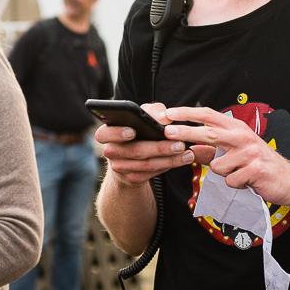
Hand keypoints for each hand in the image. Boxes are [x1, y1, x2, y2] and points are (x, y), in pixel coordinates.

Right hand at [97, 102, 214, 186]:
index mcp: (107, 134)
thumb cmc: (138, 131)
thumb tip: (164, 116)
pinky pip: (151, 173)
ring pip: (146, 164)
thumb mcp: (143, 117)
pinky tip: (181, 160)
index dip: (117, 133)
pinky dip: (167, 166)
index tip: (133, 131)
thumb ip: (152, 111)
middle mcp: (111, 152)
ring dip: (168, 159)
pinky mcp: (132, 178)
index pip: (103, 134)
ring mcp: (120, 167)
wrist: (132, 158)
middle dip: (158, 147)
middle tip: (178, 144)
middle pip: (133, 151)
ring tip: (186, 153)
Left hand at [162, 105, 289, 205]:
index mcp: (237, 128)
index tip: (169, 113)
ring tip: (239, 173)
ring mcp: (250, 153)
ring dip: (224, 174)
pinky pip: (230, 180)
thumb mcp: (235, 154)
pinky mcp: (255, 169)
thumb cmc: (260, 166)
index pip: (209, 115)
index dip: (188, 113)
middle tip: (167, 132)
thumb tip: (191, 148)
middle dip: (186, 131)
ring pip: (218, 165)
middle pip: (209, 132)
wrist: (288, 181)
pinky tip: (247, 181)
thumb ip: (213, 151)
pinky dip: (235, 184)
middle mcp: (243, 136)